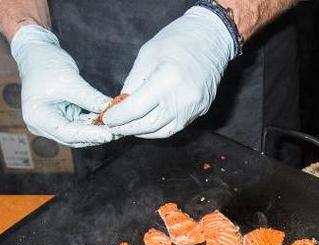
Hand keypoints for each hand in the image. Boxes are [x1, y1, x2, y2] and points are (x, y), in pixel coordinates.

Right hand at [10, 25, 112, 147]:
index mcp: (37, 116)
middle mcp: (41, 125)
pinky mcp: (58, 119)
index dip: (89, 135)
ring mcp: (49, 124)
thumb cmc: (48, 64)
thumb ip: (91, 99)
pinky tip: (107, 121)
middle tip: (118, 132)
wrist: (36, 53)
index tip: (109, 134)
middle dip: (95, 135)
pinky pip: (77, 126)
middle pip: (72, 138)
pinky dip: (91, 124)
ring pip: (77, 134)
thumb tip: (113, 111)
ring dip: (95, 131)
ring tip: (116, 127)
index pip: (67, 133)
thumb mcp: (71, 80)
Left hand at [103, 6, 235, 138]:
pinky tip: (147, 124)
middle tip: (114, 126)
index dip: (119, 117)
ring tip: (128, 127)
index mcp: (168, 79)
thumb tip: (121, 106)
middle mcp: (183, 98)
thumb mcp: (147, 55)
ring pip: (162, 131)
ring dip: (142, 132)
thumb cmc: (177, 40)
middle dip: (127, 128)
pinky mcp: (200, 111)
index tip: (107, 118)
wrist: (211, 39)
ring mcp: (194, 107)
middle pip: (149, 125)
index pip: (136, 108)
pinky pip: (175, 127)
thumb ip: (133, 83)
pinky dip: (158, 129)